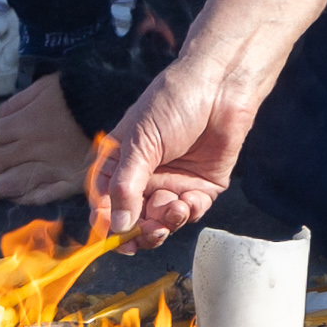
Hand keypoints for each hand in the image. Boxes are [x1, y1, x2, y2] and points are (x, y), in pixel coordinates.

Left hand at [0, 74, 95, 207]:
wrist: (115, 100)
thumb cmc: (76, 92)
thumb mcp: (41, 88)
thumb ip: (12, 106)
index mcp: (24, 125)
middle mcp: (34, 149)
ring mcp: (53, 166)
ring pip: (14, 185)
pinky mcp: (72, 179)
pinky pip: (45, 194)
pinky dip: (27, 198)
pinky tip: (16, 198)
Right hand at [91, 0, 326, 248]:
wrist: (220, 86)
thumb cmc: (171, 104)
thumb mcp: (139, 144)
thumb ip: (126, 187)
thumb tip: (116, 226)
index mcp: (119, 165)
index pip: (105, 205)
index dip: (108, 226)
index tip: (115, 240)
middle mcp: (144, 178)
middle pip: (134, 220)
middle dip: (140, 232)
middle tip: (148, 232)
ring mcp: (173, 182)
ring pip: (162, 221)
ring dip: (165, 222)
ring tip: (172, 207)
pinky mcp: (202, 185)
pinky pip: (191, 212)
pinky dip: (188, 213)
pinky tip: (188, 201)